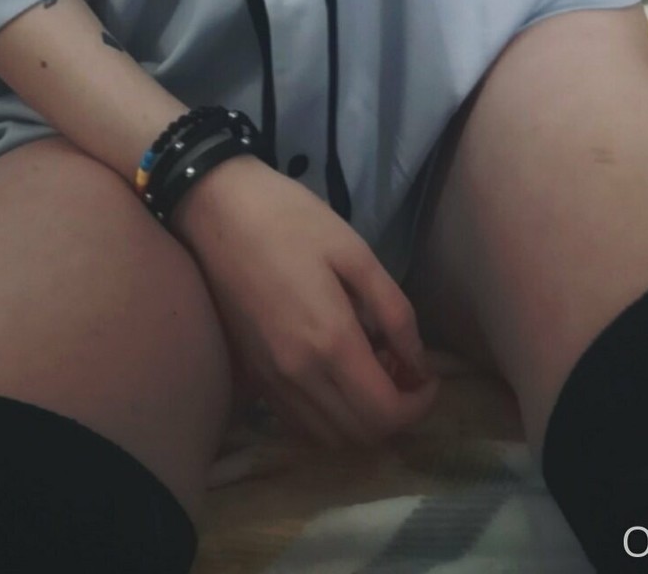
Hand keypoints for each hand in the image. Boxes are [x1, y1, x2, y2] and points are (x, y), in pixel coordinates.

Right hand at [168, 152, 440, 449]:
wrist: (217, 210)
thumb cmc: (291, 220)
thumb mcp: (356, 252)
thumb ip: (394, 311)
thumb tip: (418, 360)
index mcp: (330, 342)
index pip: (386, 413)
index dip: (419, 404)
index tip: (430, 375)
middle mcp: (299, 376)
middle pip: (361, 435)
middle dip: (397, 413)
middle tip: (405, 370)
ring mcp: (271, 381)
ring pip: (329, 437)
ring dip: (362, 419)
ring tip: (373, 372)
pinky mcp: (254, 376)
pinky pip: (300, 423)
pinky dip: (330, 417)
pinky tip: (338, 377)